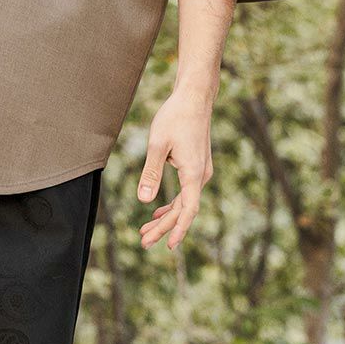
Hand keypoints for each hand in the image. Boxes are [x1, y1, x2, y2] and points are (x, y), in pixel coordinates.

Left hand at [136, 85, 216, 251]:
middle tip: (143, 243)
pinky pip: (186, 193)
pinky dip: (172, 204)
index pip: (188, 210)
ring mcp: (200, 171)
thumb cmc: (175, 117)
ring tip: (145, 231)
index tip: (169, 246)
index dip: (177, 229)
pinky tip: (157, 211)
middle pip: (184, 210)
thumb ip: (151, 173)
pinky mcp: (196, 166)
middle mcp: (201, 175)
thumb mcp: (157, 145)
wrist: (194, 98)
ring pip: (184, 202)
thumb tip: (143, 200)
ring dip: (166, 217)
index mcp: (193, 173)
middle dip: (163, 227)